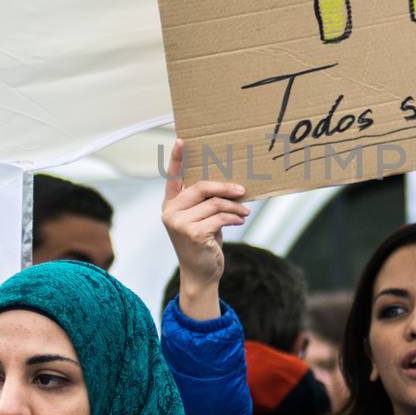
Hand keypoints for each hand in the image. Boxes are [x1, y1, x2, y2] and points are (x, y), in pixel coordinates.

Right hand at [161, 141, 249, 319]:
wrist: (202, 273)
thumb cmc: (204, 243)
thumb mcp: (203, 219)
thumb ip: (208, 203)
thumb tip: (233, 185)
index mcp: (171, 204)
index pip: (172, 177)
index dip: (177, 158)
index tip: (181, 140)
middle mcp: (170, 211)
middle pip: (201, 187)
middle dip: (225, 188)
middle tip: (243, 190)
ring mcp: (178, 223)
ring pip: (214, 203)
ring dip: (235, 207)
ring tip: (245, 213)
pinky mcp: (191, 233)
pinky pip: (219, 217)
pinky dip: (234, 218)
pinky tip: (240, 221)